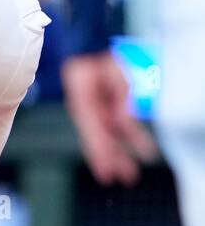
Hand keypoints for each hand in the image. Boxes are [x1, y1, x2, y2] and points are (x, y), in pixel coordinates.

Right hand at [62, 51, 156, 184]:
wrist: (91, 47)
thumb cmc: (98, 59)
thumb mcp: (113, 77)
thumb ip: (121, 100)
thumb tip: (124, 123)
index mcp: (83, 105)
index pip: (93, 134)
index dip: (100, 154)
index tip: (106, 173)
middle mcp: (88, 112)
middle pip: (100, 140)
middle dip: (111, 160)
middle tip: (121, 178)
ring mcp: (98, 111)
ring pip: (110, 137)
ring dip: (120, 154)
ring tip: (129, 173)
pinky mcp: (108, 108)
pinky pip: (120, 127)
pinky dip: (131, 138)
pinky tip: (143, 149)